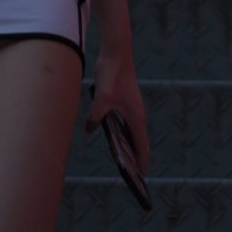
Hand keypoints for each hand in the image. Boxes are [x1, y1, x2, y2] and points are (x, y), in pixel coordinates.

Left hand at [84, 49, 150, 174]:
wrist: (117, 53)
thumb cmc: (112, 74)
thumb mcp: (102, 98)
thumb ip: (96, 116)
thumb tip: (89, 130)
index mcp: (136, 118)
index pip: (142, 146)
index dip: (141, 163)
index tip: (140, 178)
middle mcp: (137, 115)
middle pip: (139, 143)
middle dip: (136, 159)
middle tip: (130, 175)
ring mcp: (132, 109)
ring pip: (133, 133)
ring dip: (129, 147)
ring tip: (122, 162)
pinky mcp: (125, 103)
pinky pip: (127, 125)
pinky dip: (123, 135)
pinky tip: (112, 139)